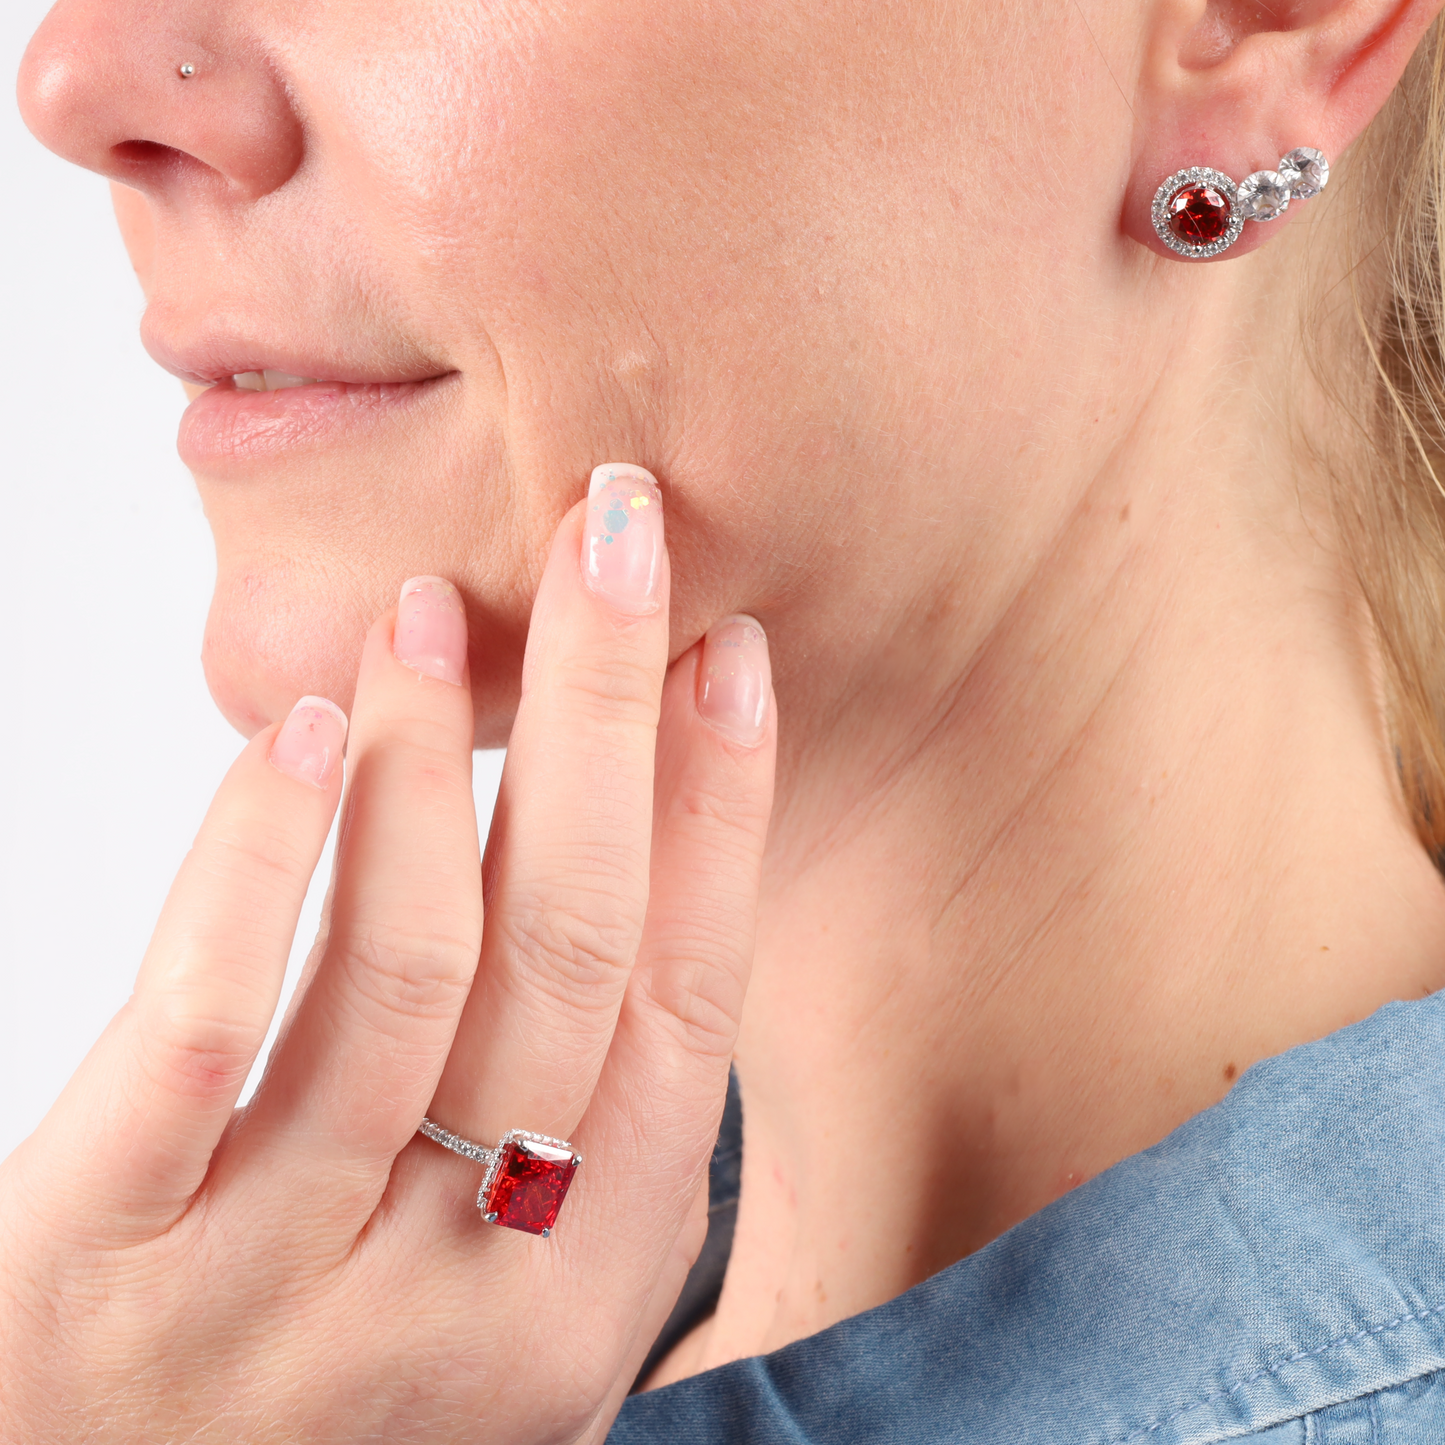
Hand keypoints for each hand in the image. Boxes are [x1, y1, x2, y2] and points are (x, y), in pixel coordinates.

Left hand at [0, 464, 775, 1442]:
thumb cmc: (331, 1420)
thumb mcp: (497, 1313)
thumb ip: (563, 1151)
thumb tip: (626, 881)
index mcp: (584, 1299)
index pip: (684, 1005)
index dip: (720, 812)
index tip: (728, 654)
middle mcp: (458, 1296)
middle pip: (569, 948)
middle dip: (608, 715)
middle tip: (620, 534)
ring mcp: (273, 1289)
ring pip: (404, 968)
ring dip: (436, 754)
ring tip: (437, 608)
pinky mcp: (86, 1266)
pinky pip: (201, 1026)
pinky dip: (262, 857)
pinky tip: (306, 728)